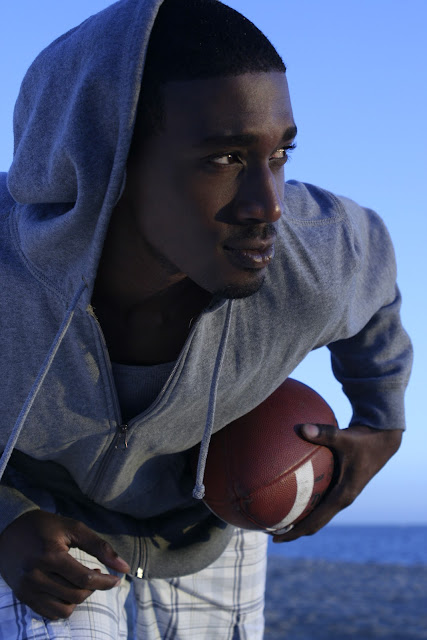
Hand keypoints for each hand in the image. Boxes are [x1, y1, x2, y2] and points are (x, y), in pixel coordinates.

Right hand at [0, 510, 130, 619]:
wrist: (9, 532)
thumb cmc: (45, 527)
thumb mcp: (73, 528)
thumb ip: (100, 547)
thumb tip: (125, 567)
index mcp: (50, 555)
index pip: (84, 579)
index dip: (105, 582)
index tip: (117, 579)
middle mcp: (36, 575)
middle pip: (75, 595)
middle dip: (94, 588)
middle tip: (97, 574)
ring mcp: (27, 589)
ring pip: (64, 609)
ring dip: (80, 598)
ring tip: (82, 582)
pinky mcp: (23, 597)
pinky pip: (50, 614)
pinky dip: (65, 606)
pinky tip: (68, 589)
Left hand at [273, 423, 402, 542]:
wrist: (382, 441)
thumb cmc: (363, 440)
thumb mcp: (344, 438)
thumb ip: (324, 433)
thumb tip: (301, 428)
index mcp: (342, 496)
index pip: (315, 521)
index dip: (295, 532)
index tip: (275, 538)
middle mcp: (341, 499)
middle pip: (314, 524)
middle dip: (292, 531)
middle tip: (269, 532)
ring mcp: (341, 494)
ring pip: (317, 514)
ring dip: (298, 519)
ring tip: (274, 518)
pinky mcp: (340, 486)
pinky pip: (319, 500)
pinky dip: (304, 502)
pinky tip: (288, 492)